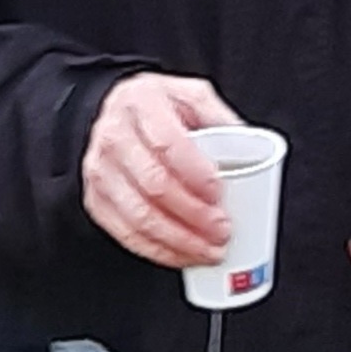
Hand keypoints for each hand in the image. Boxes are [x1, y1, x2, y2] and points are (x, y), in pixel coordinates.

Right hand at [81, 72, 242, 268]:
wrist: (116, 110)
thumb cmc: (160, 106)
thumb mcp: (192, 95)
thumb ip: (221, 116)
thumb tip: (253, 147)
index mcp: (142, 104)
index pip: (166, 143)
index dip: (195, 173)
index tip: (220, 194)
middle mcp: (114, 137)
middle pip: (154, 185)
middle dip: (193, 215)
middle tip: (223, 230)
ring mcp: (101, 171)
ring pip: (138, 216)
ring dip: (179, 241)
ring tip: (210, 250)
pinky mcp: (96, 199)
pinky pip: (125, 233)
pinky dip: (157, 251)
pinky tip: (183, 256)